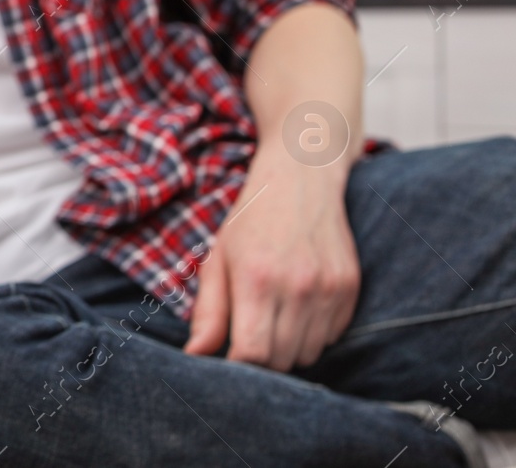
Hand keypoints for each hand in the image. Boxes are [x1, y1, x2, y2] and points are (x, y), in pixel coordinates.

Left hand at [183, 146, 360, 371]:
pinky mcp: (350, 289)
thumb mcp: (218, 260)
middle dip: (261, 359)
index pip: (254, 354)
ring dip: (288, 348)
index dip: (238, 365)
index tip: (229, 355)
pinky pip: (332, 337)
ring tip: (273, 316)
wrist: (301, 181)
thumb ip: (208, 312)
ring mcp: (329, 289)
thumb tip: (195, 356)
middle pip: (282, 361)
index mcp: (257, 279)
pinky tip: (298, 306)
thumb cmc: (250, 221)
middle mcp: (298, 287)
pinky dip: (313, 334)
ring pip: (309, 354)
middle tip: (248, 334)